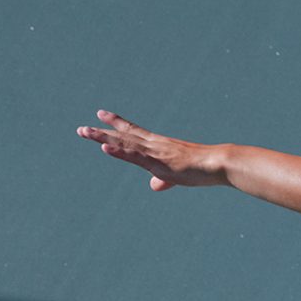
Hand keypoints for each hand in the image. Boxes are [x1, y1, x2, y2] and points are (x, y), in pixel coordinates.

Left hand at [75, 110, 224, 189]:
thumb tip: (154, 186)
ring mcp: (155, 152)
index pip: (134, 132)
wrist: (218, 163)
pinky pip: (134, 156)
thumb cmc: (205, 168)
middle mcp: (154, 145)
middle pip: (123, 136)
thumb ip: (164, 179)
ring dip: (103, 138)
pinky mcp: (158, 162)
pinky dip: (119, 151)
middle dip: (102, 132)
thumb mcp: (180, 175)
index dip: (117, 124)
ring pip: (124, 143)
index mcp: (160, 145)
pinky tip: (105, 147)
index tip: (101, 114)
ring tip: (84, 132)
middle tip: (81, 129)